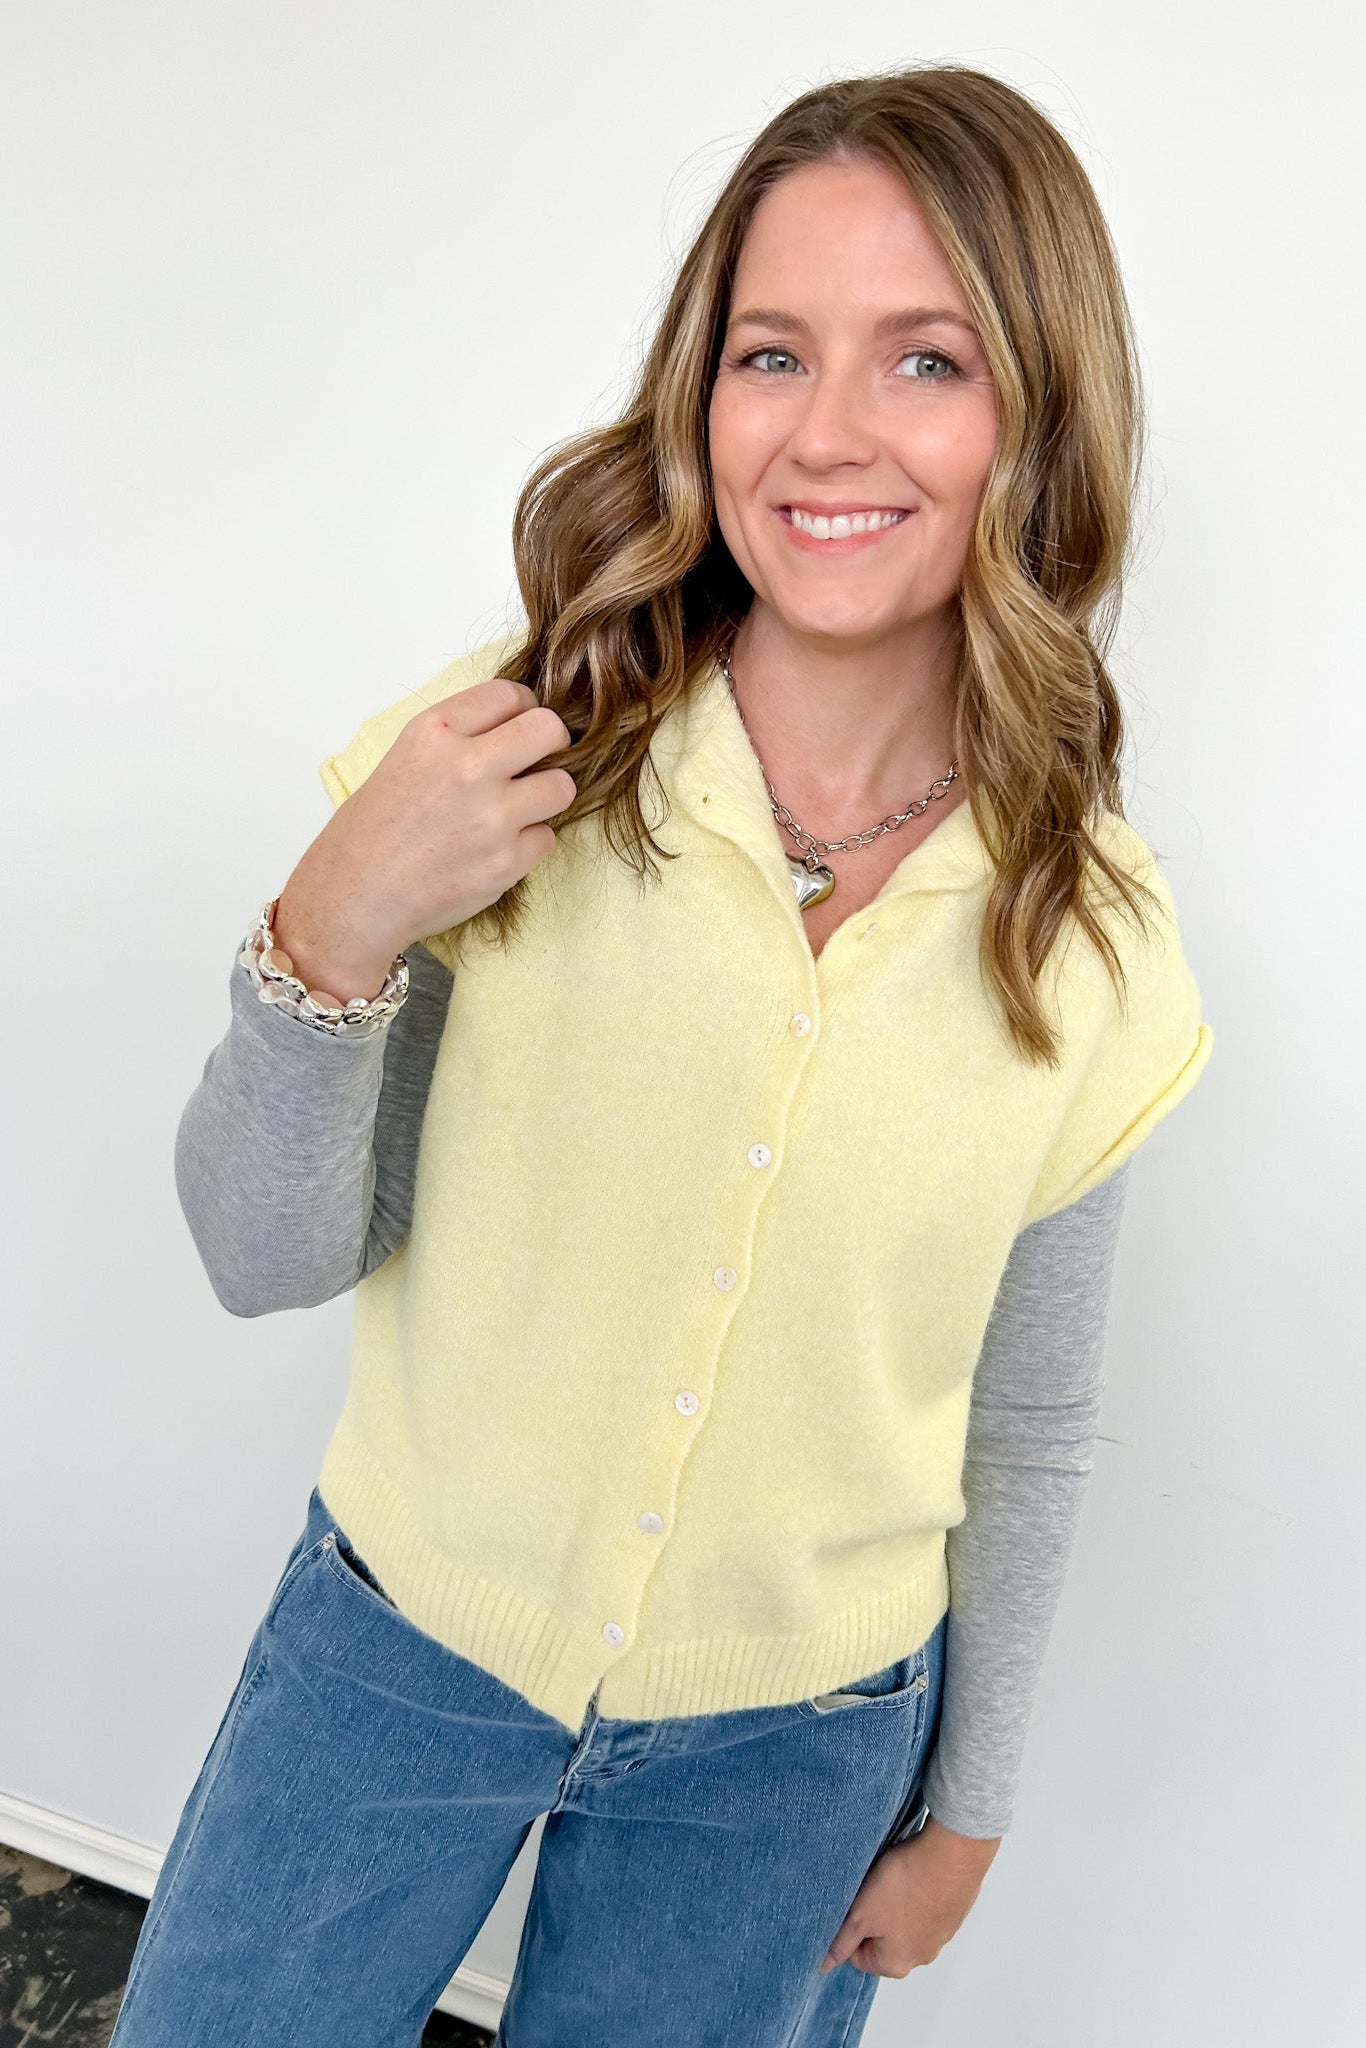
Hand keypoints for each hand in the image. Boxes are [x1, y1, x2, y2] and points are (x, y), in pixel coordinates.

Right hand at [274, 677, 576, 1000]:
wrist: (355, 898)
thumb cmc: (370, 833)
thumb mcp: (402, 759)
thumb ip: (456, 740)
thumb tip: (509, 730)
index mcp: (435, 733)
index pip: (509, 694)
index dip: (522, 709)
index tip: (519, 726)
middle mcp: (467, 767)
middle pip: (549, 729)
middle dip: (551, 744)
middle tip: (538, 762)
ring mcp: (492, 816)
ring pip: (562, 787)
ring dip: (546, 797)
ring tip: (516, 811)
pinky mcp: (507, 861)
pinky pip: (546, 838)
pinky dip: (528, 845)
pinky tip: (495, 850)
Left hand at [818, 1813, 1001, 1977]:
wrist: (953, 1854)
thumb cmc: (905, 1886)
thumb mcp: (861, 1915)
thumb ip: (841, 1942)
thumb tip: (823, 1965)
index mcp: (897, 1964)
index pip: (857, 1955)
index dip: (847, 1927)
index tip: (851, 1903)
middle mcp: (922, 1956)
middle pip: (882, 1939)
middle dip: (872, 1914)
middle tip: (870, 1888)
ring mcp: (942, 1933)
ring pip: (904, 1920)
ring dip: (895, 1902)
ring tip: (893, 1877)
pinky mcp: (954, 1909)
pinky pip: (926, 1905)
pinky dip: (917, 1891)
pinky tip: (914, 1872)